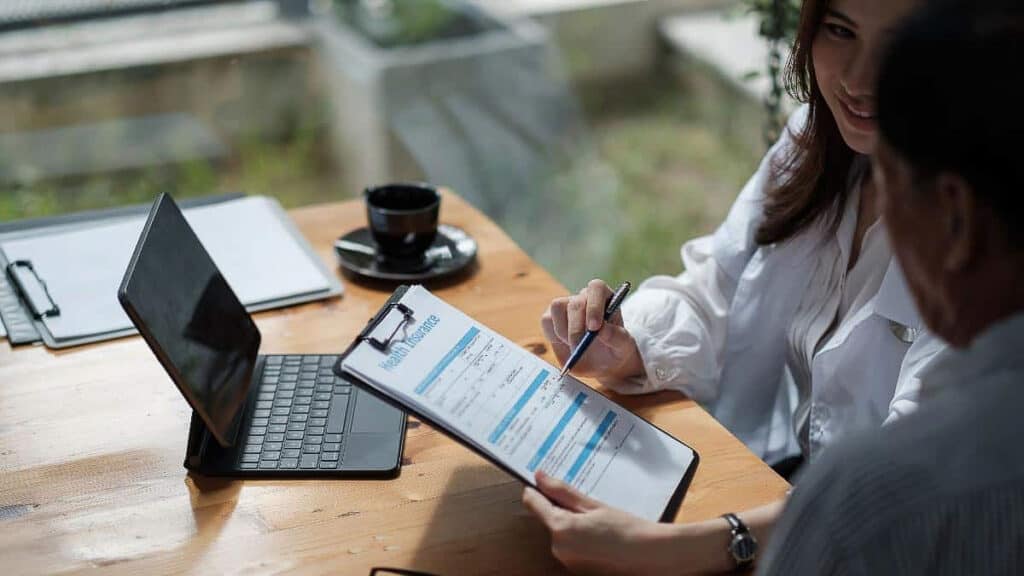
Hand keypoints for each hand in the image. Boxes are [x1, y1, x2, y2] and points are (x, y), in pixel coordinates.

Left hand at [522, 471, 680, 575]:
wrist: (651, 556)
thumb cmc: (626, 529)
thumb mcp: (593, 505)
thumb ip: (563, 492)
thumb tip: (540, 477)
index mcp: (561, 528)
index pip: (533, 503)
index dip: (536, 489)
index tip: (542, 480)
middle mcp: (558, 548)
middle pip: (548, 518)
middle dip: (561, 508)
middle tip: (586, 502)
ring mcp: (566, 561)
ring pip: (560, 532)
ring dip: (571, 523)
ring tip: (598, 520)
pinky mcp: (575, 569)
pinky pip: (570, 546)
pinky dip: (579, 538)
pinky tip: (599, 535)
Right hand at [541, 279, 643, 380]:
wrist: (603, 366)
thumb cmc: (616, 351)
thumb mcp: (624, 347)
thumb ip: (617, 337)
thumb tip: (602, 330)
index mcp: (605, 297)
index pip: (597, 287)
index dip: (594, 305)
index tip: (594, 328)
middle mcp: (585, 298)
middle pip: (575, 303)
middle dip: (576, 328)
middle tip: (580, 348)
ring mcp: (567, 307)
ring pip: (557, 307)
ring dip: (563, 331)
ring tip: (575, 348)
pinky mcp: (552, 319)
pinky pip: (547, 320)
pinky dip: (554, 335)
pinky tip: (566, 346)